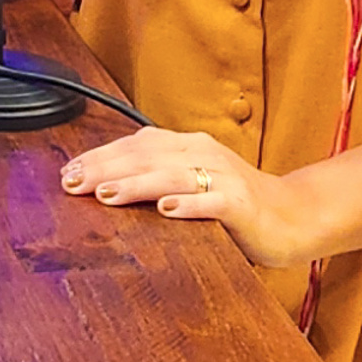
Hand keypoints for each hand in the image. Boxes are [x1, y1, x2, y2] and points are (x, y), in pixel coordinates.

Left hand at [61, 126, 316, 267]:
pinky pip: (213, 201)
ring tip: (106, 195)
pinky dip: (189, 205)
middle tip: (73, 183)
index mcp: (188, 146)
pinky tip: (166, 210)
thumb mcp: (192, 182)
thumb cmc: (236, 203)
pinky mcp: (242, 203)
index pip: (135, 145)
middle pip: (146, 155)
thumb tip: (104, 183)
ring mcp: (224, 176)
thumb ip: (157, 177)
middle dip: (106, 168)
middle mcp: (203, 153)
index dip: (100, 156)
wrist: (293, 216)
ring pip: (173, 175)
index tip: (68, 171)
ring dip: (137, 184)